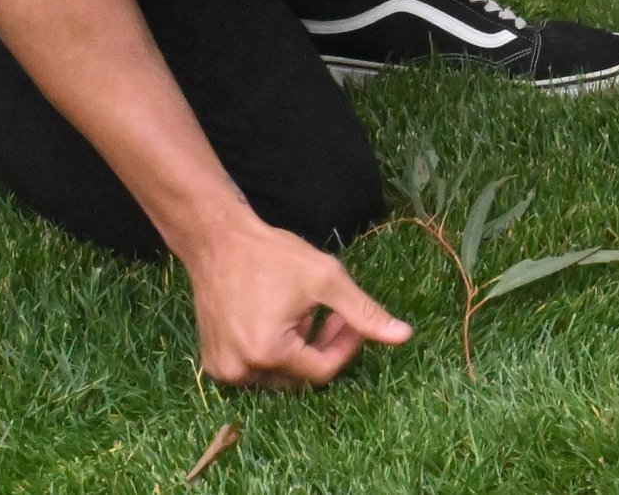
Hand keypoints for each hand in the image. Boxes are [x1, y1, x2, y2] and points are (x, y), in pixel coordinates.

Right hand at [180, 214, 411, 390]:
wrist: (217, 241)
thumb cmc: (272, 256)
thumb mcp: (326, 279)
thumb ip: (364, 312)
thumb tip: (405, 337)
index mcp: (268, 354)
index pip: (323, 371)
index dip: (345, 347)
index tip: (353, 322)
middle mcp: (241, 371)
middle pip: (300, 377)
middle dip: (323, 348)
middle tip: (334, 316)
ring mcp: (223, 370)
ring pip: (279, 375)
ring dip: (299, 350)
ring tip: (304, 314)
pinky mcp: (214, 363)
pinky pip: (255, 369)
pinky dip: (273, 351)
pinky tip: (279, 320)